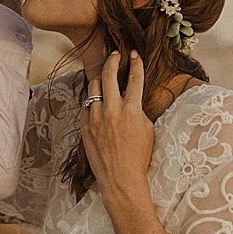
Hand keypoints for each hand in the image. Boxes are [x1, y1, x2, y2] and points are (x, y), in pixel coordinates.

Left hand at [80, 51, 154, 204]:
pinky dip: (92, 102)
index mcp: (131, 110)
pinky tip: (96, 104)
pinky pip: (85, 106)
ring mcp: (95, 119)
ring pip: (93, 88)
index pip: (135, 79)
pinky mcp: (85, 127)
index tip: (134, 54)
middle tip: (115, 55)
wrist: (121, 179)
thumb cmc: (139, 157)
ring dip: (100, 81)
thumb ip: (139, 109)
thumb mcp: (147, 129)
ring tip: (105, 80)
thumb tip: (131, 97)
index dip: (136, 63)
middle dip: (112, 60)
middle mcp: (112, 111)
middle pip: (109, 75)